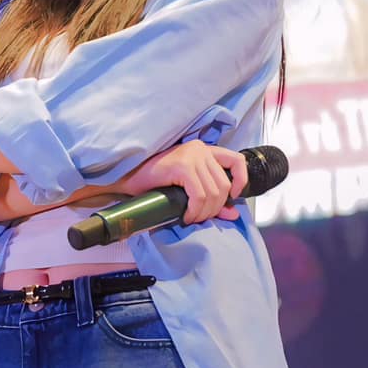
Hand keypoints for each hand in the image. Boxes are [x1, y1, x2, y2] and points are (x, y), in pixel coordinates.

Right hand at [118, 140, 247, 225]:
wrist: (126, 178)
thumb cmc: (153, 182)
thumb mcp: (186, 189)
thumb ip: (211, 198)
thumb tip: (233, 214)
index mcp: (203, 150)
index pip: (237, 160)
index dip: (241, 180)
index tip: (233, 196)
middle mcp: (200, 149)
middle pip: (224, 184)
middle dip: (215, 208)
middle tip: (200, 218)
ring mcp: (192, 156)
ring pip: (213, 192)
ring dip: (204, 212)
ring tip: (191, 218)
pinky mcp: (182, 166)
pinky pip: (199, 195)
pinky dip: (195, 210)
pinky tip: (186, 216)